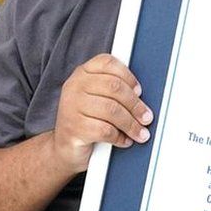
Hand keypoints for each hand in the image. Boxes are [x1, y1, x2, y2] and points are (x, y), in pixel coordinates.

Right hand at [51, 53, 152, 172]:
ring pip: (112, 110)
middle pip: (114, 87)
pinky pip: (105, 130)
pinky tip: (124, 140)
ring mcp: (71, 106)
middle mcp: (74, 86)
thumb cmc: (86, 120)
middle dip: (135, 104)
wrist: (64, 147)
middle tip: (146, 117)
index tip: (139, 91)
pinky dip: (119, 137)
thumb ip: (114, 90)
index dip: (128, 76)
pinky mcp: (73, 128)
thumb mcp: (97, 98)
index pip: (108, 63)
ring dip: (131, 124)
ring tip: (140, 132)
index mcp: (82, 73)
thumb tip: (140, 95)